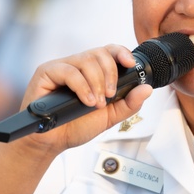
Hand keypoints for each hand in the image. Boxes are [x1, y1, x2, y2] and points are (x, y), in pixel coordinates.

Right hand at [15, 44, 152, 153]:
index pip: (108, 51)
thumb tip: (147, 88)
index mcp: (93, 72)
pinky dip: (82, 86)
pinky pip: (69, 70)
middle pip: (100, 53)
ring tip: (95, 103)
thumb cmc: (75, 127)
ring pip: (86, 59)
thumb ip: (129, 103)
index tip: (130, 63)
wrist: (52, 142)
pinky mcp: (46, 72)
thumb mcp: (109, 117)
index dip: (121, 52)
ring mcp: (62, 66)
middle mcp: (77, 65)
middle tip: (109, 96)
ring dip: (97, 83)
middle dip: (110, 74)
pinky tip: (86, 101)